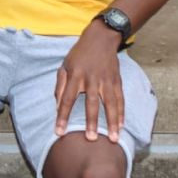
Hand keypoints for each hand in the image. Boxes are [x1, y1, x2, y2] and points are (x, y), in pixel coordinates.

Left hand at [54, 22, 124, 141]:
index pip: (66, 99)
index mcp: (75, 76)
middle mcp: (91, 79)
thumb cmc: (79, 54)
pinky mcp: (116, 80)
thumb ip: (60, 86)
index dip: (62, 116)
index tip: (59, 132)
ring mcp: (106, 80)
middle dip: (91, 121)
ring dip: (112, 121)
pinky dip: (121, 113)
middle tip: (91, 138)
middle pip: (91, 103)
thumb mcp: (65, 65)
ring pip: (109, 103)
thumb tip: (57, 107)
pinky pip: (120, 99)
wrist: (100, 38)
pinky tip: (121, 126)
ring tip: (113, 138)